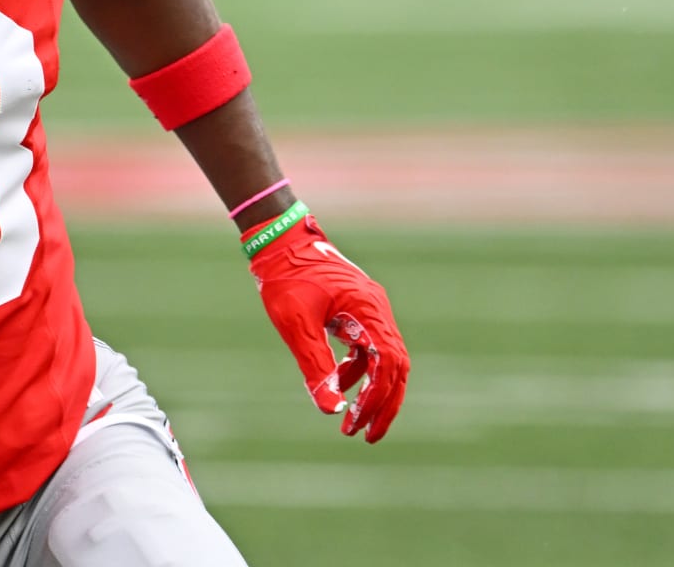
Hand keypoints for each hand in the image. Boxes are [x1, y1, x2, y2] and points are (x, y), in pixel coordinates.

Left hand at [247, 214, 409, 442]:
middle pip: (395, 366)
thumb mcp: (296, 324)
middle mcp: (376, 310)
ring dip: (371, 390)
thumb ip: (316, 366)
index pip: (388, 364)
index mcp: (369, 310)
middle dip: (383, 403)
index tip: (359, 424)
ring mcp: (369, 309)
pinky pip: (367, 348)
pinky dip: (358, 371)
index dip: (378, 398)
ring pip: (384, 359)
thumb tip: (331, 409)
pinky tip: (340, 386)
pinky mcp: (356, 310)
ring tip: (351, 421)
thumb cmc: (285, 277)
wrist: (278, 239)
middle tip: (365, 434)